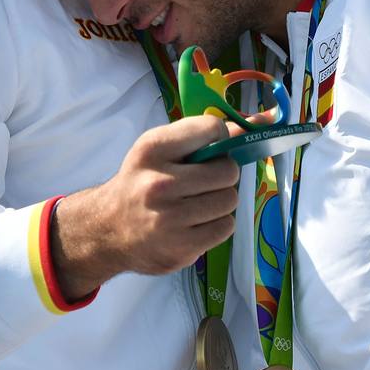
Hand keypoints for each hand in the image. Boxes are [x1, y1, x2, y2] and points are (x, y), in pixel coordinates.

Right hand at [50, 115, 240, 299]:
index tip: (210, 149)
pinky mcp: (180, 248)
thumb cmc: (140, 182)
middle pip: (227, 171)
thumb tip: (262, 121)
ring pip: (229, 200)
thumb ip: (204, 135)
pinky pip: (225, 227)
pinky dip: (217, 224)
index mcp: (152, 150)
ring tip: (198, 203)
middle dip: (223, 174)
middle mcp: (158, 184)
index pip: (212, 129)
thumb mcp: (160, 150)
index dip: (219, 138)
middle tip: (206, 181)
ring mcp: (169, 220)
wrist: (107, 229)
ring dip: (220, 201)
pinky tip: (197, 223)